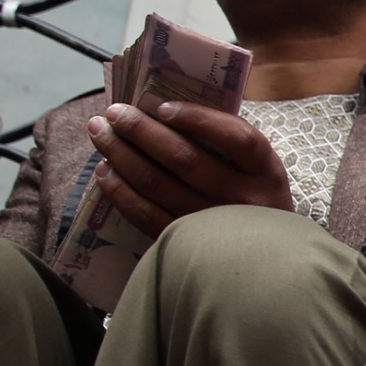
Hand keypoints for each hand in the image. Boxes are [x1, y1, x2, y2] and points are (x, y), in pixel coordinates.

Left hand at [87, 100, 294, 236]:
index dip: (198, 119)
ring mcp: (212, 224)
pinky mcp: (187, 243)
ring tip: (99, 133)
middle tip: (113, 113)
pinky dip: (120, 191)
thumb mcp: (259, 170)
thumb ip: (227, 144)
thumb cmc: (254, 200)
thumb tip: (164, 111)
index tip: (162, 106)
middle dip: (141, 130)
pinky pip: (145, 214)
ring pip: (157, 184)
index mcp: (265, 171)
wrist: (262, 259)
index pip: (236, 137)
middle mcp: (242, 198)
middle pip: (184, 158)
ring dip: (121, 155)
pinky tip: (105, 171)